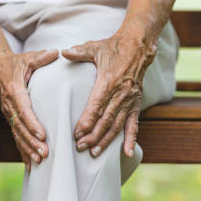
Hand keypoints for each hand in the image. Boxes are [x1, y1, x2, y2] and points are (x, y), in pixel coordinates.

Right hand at [0, 49, 58, 170]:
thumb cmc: (17, 62)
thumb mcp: (29, 57)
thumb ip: (42, 57)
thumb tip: (57, 52)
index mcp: (15, 89)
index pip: (23, 109)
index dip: (32, 123)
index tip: (43, 135)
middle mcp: (10, 104)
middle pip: (20, 126)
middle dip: (32, 142)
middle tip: (46, 153)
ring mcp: (9, 113)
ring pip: (18, 134)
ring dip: (28, 149)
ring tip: (41, 161)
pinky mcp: (11, 119)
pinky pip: (16, 137)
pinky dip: (23, 151)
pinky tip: (32, 166)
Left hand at [61, 30, 156, 157]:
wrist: (138, 47)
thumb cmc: (113, 48)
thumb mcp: (94, 47)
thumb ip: (79, 52)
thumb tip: (62, 52)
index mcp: (109, 81)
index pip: (97, 106)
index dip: (87, 121)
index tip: (76, 133)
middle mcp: (121, 94)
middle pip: (106, 120)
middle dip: (93, 135)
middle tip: (80, 147)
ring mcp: (130, 101)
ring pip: (117, 125)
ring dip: (106, 140)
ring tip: (94, 152)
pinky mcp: (136, 104)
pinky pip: (133, 124)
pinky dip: (130, 139)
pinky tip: (126, 153)